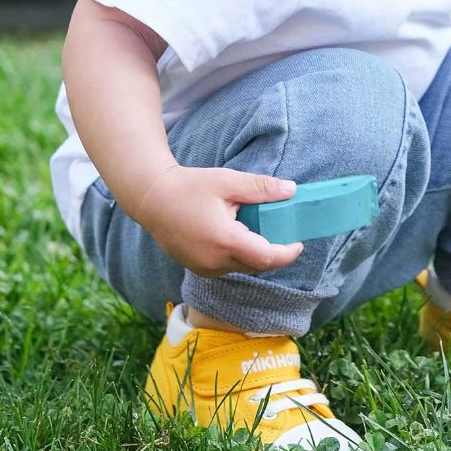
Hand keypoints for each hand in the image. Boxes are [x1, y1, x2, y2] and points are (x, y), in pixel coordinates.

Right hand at [133, 165, 303, 276]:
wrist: (151, 199)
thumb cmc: (189, 187)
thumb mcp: (228, 181)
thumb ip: (261, 188)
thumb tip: (292, 190)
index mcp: (225, 241)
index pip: (266, 258)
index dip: (287, 253)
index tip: (299, 242)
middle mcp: (214, 262)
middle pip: (257, 264)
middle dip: (273, 250)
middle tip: (281, 228)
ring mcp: (204, 268)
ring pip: (242, 266)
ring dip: (254, 251)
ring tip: (254, 225)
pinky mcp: (198, 268)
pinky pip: (227, 266)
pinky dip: (238, 253)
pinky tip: (235, 232)